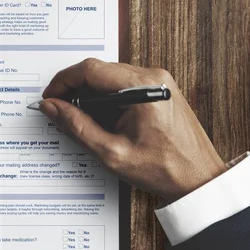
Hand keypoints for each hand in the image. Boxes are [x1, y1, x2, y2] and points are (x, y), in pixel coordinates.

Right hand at [40, 58, 225, 201]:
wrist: (199, 179)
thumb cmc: (164, 169)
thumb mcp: (111, 153)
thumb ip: (76, 126)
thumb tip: (52, 107)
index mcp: (143, 87)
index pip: (90, 69)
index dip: (63, 82)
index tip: (50, 98)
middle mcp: (153, 77)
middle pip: (99, 70)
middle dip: (75, 89)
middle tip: (61, 112)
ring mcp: (158, 81)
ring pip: (109, 77)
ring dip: (90, 95)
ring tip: (83, 121)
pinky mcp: (159, 89)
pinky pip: (123, 84)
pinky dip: (106, 98)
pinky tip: (102, 120)